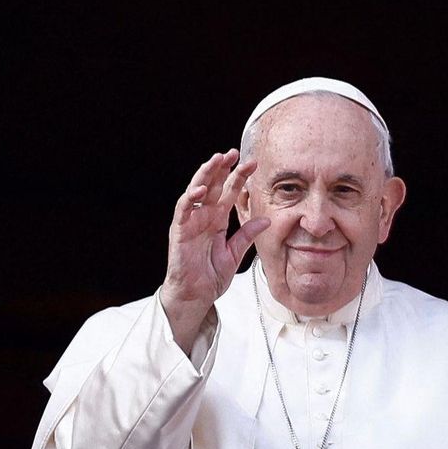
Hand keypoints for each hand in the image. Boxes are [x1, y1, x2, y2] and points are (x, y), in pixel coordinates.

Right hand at [159, 149, 269, 350]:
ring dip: (206, 174)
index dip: (239, 177)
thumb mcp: (235, 254)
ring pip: (197, 190)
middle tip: (235, 152)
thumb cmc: (210, 276)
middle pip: (213, 185)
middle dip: (223, 168)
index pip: (229, 192)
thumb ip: (248, 235)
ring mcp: (190, 221)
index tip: (253, 164)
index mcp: (217, 219)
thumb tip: (267, 219)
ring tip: (217, 160)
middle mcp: (203, 216)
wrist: (195, 296)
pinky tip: (201, 189)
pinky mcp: (179, 230)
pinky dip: (191, 198)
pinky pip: (184, 210)